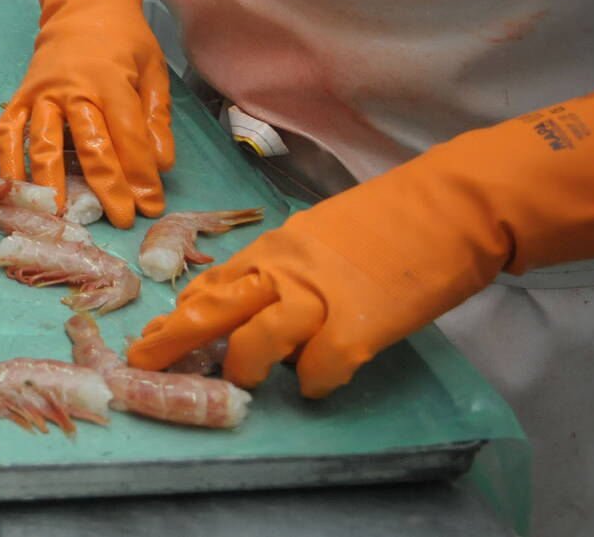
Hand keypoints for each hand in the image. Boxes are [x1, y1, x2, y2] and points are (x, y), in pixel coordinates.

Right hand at [0, 0, 172, 224]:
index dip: (140, 173)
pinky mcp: (20, 96)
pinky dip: (9, 161)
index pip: (128, 135)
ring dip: (54, 181)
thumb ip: (157, 116)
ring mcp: (42, 93)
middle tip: (120, 219)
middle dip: (107, 185)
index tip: (150, 205)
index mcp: (111, 80)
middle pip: (90, 144)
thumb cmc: (123, 41)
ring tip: (63, 215)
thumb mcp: (153, 69)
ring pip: (46, 142)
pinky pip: (10, 131)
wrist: (81, 5)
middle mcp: (73, 88)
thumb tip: (161, 164)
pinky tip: (15, 189)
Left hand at [126, 72, 593, 396]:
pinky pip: (319, 370)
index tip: (153, 335)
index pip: (214, 282)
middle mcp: (287, 268)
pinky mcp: (358, 327)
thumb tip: (250, 301)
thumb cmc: (388, 222)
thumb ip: (282, 265)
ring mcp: (320, 297)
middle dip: (176, 340)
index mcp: (277, 245)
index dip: (182, 312)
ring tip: (247, 382)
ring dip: (246, 367)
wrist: (449, 209)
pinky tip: (319, 383)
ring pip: (255, 341)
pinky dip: (315, 383)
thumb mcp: (318, 234)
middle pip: (215, 308)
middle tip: (145, 365)